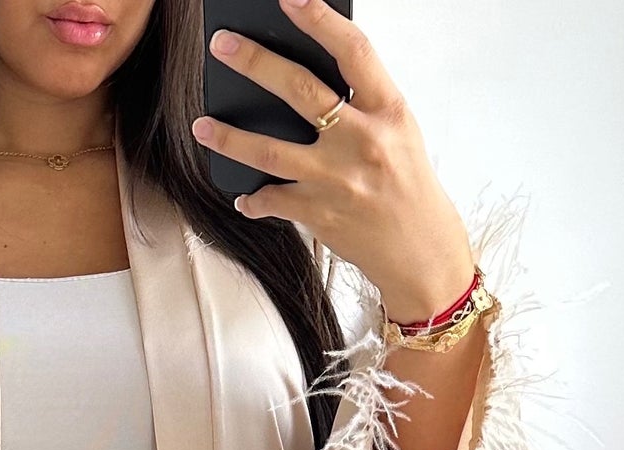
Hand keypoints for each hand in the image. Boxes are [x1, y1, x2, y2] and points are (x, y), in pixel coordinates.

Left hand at [192, 0, 475, 325]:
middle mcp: (362, 142)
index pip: (353, 52)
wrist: (420, 253)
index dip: (319, 19)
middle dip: (256, 63)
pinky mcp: (319, 215)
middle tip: (223, 46)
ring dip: (230, 137)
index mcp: (388, 112)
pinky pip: (273, 201)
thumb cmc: (408, 187)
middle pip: (300, 91)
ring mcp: (337, 180)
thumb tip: (306, 79)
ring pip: (270, 151)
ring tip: (202, 126)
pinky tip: (244, 196)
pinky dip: (254, 199)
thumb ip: (361, 104)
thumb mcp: (398, 133)